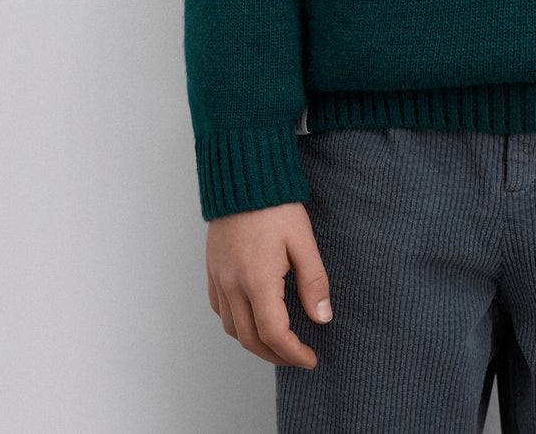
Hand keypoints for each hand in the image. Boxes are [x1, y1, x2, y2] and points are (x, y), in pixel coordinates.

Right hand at [205, 201, 332, 367]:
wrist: (243, 176)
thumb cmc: (275, 205)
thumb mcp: (303, 240)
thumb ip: (313, 281)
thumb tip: (322, 317)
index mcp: (258, 280)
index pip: (274, 333)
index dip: (293, 353)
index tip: (310, 358)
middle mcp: (233, 285)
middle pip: (250, 339)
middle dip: (276, 355)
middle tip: (298, 356)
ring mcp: (219, 278)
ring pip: (232, 329)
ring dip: (254, 343)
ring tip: (278, 342)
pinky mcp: (212, 270)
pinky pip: (220, 310)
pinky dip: (236, 324)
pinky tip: (252, 318)